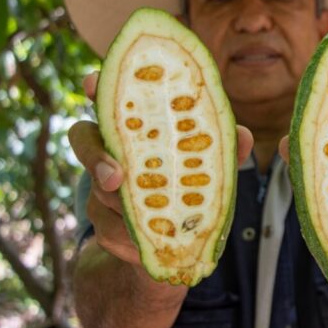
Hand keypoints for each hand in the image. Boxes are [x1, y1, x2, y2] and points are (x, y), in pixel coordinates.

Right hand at [69, 72, 254, 264]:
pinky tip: (150, 245)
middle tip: (116, 177)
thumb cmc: (191, 186)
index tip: (93, 81)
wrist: (173, 245)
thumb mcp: (211, 165)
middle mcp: (110, 152)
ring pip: (101, 194)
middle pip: (84, 141)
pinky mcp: (102, 225)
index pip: (109, 100)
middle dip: (96, 158)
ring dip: (128, 209)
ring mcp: (100, 189)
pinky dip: (134, 240)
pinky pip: (110, 232)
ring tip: (159, 221)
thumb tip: (243, 136)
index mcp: (134, 130)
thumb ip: (223, 148)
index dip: (99, 89)